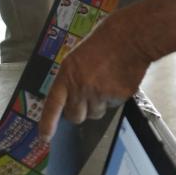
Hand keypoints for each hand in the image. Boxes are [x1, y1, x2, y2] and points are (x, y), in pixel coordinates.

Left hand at [39, 16, 148, 139]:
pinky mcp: (117, 97)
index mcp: (67, 74)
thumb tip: (72, 96)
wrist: (130, 37)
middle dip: (81, 112)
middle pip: (76, 116)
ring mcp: (99, 93)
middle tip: (88, 98)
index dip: (48, 123)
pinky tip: (118, 80)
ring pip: (96, 113)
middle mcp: (81, 87)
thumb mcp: (78, 56)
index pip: (53, 104)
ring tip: (107, 82)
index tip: (45, 137)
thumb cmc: (105, 41)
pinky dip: (115, 97)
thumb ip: (72, 77)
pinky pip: (112, 106)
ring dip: (99, 104)